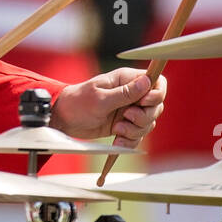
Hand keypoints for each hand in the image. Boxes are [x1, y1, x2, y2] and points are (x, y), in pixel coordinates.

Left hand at [51, 68, 165, 145]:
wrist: (64, 120)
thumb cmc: (78, 102)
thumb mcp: (100, 98)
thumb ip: (125, 93)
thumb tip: (147, 82)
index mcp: (126, 79)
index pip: (156, 81)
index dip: (156, 94)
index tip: (143, 103)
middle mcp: (131, 94)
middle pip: (156, 106)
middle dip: (144, 116)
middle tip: (126, 117)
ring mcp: (129, 110)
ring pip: (148, 122)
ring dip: (135, 130)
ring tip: (117, 130)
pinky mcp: (125, 125)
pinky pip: (138, 135)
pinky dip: (130, 141)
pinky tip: (117, 141)